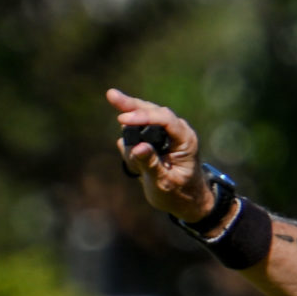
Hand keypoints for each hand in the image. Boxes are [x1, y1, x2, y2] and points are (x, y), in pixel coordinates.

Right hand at [104, 88, 214, 222]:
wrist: (185, 200)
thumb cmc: (179, 193)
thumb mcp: (164, 183)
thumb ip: (151, 164)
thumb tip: (137, 147)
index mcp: (185, 140)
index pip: (165, 120)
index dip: (144, 117)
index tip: (123, 120)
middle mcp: (177, 131)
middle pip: (152, 111)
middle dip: (131, 105)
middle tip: (111, 95)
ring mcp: (166, 133)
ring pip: (143, 120)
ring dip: (130, 133)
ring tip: (138, 169)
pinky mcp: (155, 138)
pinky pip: (137, 134)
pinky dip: (130, 145)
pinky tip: (138, 167)